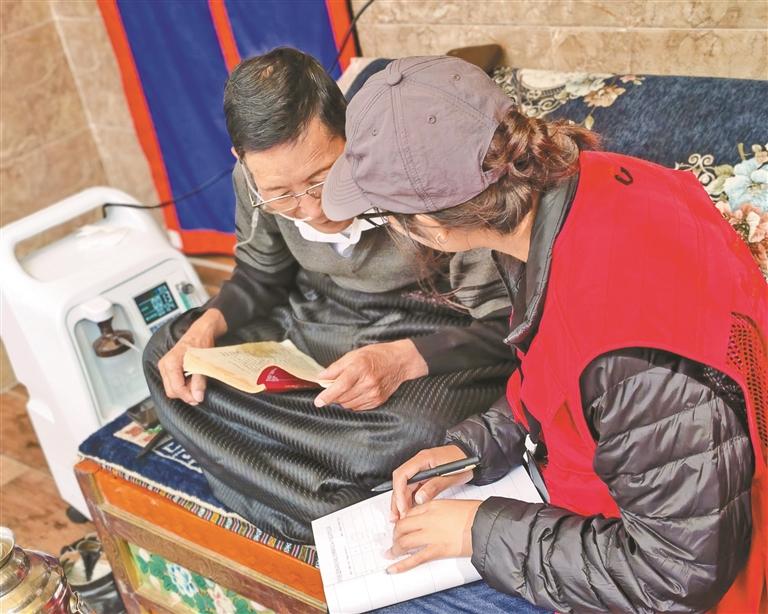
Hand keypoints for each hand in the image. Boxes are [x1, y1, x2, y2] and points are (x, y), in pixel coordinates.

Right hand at [157, 308, 226, 404]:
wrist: (200, 333)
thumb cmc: (200, 343)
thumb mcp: (202, 363)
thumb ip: (198, 382)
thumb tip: (197, 397)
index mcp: (171, 363)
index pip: (175, 388)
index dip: (187, 396)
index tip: (198, 399)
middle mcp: (164, 365)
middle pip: (171, 391)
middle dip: (185, 394)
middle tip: (199, 391)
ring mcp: (165, 367)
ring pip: (171, 388)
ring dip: (184, 390)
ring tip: (196, 383)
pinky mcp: (168, 368)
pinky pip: (173, 383)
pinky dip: (183, 385)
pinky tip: (191, 379)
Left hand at [313, 339, 427, 410]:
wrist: (400, 361)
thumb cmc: (376, 355)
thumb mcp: (354, 355)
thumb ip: (335, 367)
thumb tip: (321, 378)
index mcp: (359, 368)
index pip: (340, 386)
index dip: (327, 395)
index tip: (318, 401)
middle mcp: (367, 383)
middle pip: (343, 397)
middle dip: (333, 396)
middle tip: (332, 388)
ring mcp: (374, 393)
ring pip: (349, 405)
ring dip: (342, 399)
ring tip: (346, 388)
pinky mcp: (378, 401)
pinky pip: (358, 407)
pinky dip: (352, 402)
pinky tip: (355, 392)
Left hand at [385, 499, 480, 573]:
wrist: (486, 524)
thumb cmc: (476, 513)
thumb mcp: (454, 505)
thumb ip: (440, 511)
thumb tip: (435, 519)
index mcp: (433, 505)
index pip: (410, 512)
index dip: (403, 520)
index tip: (402, 525)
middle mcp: (428, 519)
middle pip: (402, 526)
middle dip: (396, 534)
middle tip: (395, 539)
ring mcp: (431, 535)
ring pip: (404, 542)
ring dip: (395, 548)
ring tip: (392, 553)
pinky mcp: (436, 550)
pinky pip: (414, 559)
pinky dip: (401, 565)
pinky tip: (393, 568)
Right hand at [390, 445, 470, 520]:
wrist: (471, 454)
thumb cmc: (464, 461)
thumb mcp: (450, 476)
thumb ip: (434, 487)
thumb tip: (419, 499)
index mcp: (423, 459)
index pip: (402, 475)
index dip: (399, 493)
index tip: (402, 507)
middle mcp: (419, 462)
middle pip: (401, 482)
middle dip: (397, 500)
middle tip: (396, 517)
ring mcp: (421, 468)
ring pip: (405, 486)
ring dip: (401, 501)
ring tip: (399, 517)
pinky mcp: (424, 474)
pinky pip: (412, 487)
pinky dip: (409, 498)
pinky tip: (409, 510)